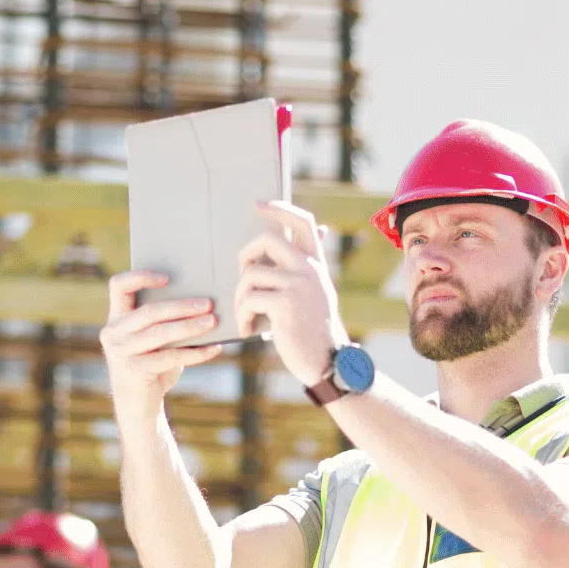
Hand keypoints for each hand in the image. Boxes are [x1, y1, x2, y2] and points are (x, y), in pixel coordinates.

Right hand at [99, 270, 226, 420]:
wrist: (138, 403)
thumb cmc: (151, 363)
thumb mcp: (153, 339)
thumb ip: (163, 321)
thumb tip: (201, 303)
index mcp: (115, 317)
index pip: (119, 286)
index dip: (141, 277)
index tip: (168, 278)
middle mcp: (113, 333)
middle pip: (149, 311)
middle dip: (181, 306)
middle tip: (207, 303)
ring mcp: (121, 352)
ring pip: (160, 333)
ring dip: (190, 326)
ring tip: (213, 321)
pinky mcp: (135, 370)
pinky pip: (170, 357)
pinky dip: (195, 352)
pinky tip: (214, 348)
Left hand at [234, 200, 347, 386]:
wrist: (328, 362)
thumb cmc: (314, 328)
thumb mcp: (315, 291)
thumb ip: (306, 265)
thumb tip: (317, 232)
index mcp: (315, 263)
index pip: (302, 221)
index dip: (279, 208)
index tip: (257, 204)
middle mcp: (309, 269)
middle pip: (266, 239)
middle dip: (245, 256)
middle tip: (243, 278)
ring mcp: (298, 285)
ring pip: (250, 275)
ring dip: (239, 299)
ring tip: (246, 316)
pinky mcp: (285, 305)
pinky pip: (249, 299)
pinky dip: (242, 316)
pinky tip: (248, 330)